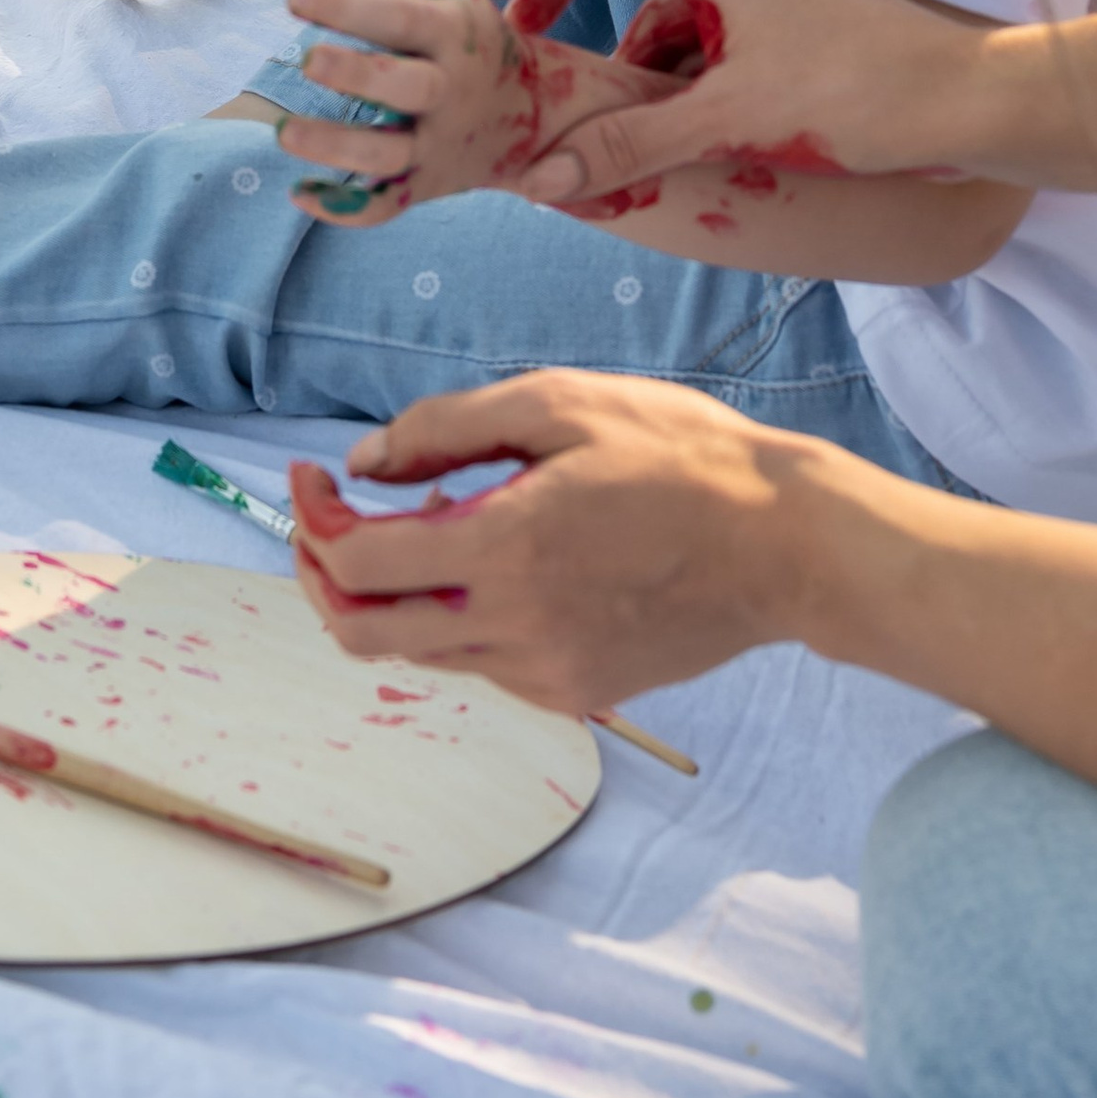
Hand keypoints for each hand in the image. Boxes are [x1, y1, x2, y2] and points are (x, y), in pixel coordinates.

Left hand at [273, 0, 686, 224]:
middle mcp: (448, 92)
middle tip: (308, 60)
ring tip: (283, 132)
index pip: (401, 18)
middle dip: (357, 76)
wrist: (535, 118)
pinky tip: (299, 193)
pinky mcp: (426, 186)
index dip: (349, 8)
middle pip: (403, 89)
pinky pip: (385, 206)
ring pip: (386, 155)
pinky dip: (344, 207)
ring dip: (335, 148)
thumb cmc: (474, 41)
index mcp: (453, 35)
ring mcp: (437, 145)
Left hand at [285, 370, 837, 715]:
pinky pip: (483, 663)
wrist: (783, 544)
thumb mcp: (560, 403)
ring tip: (419, 525)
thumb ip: (446, 430)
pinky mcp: (576, 693)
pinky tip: (497, 562)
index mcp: (506, 549)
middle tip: (325, 518)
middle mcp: (515, 629)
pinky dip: (459, 617)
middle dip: (322, 575)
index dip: (313, 519)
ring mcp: (546, 672)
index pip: (357, 565)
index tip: (313, 475)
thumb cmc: (680, 454)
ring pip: (421, 652)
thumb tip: (363, 464)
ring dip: (392, 596)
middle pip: (364, 633)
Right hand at [470, 0, 987, 208]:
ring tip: (602, 106)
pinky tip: (674, 119)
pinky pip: (711, 21)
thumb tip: (544, 174)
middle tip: (524, 32)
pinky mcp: (794, 16)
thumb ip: (634, 146)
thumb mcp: (733, 122)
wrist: (972, 102)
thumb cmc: (863, 95)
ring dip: (626, 37)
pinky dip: (678, 59)